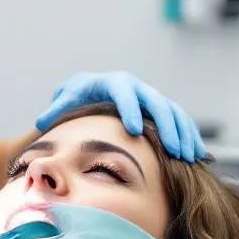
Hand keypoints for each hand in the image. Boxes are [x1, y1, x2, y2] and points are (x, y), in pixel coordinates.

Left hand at [34, 71, 206, 162]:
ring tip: (189, 156)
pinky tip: (198, 155)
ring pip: (174, 112)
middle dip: (166, 126)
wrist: (93, 90)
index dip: (130, 111)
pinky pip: (181, 121)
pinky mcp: (162, 109)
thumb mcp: (67, 99)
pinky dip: (190, 136)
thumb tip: (40, 122)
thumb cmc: (78, 97)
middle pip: (157, 103)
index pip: (125, 94)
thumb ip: (56, 110)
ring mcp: (152, 98)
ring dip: (183, 133)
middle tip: (172, 149)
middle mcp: (138, 88)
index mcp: (115, 83)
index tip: (135, 131)